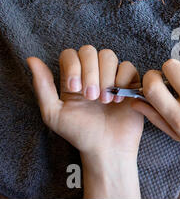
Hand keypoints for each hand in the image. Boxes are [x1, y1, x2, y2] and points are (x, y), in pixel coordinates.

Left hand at [27, 45, 142, 197]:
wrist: (106, 148)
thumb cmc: (79, 133)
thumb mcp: (54, 113)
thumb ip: (43, 86)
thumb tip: (31, 59)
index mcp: (73, 78)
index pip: (70, 54)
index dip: (73, 66)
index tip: (74, 88)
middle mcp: (92, 73)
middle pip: (89, 50)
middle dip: (90, 73)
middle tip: (91, 97)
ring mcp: (111, 76)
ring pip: (108, 56)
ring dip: (106, 77)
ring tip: (106, 101)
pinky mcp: (129, 82)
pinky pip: (127, 67)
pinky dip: (123, 80)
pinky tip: (119, 99)